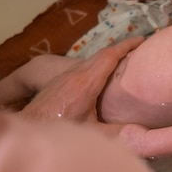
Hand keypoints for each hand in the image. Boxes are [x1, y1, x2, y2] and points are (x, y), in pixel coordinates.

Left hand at [18, 36, 143, 123]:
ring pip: (93, 59)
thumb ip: (115, 131)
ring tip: (126, 59)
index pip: (109, 56)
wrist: (29, 126)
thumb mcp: (90, 131)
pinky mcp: (61, 80)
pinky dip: (99, 63)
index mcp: (86, 82)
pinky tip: (103, 74)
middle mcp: (76, 73)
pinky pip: (84, 65)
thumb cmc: (60, 128)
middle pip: (103, 54)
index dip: (127, 46)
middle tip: (139, 47)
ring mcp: (67, 75)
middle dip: (122, 47)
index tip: (141, 39)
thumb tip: (141, 132)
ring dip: (110, 56)